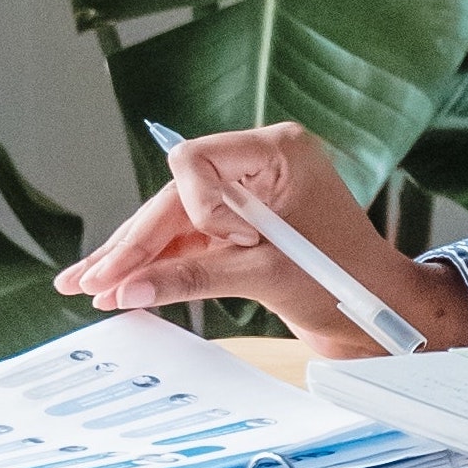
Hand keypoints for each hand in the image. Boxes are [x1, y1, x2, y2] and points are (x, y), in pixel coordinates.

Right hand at [53, 122, 467, 357]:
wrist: (382, 315)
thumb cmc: (347, 283)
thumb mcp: (268, 275)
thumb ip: (194, 276)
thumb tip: (128, 288)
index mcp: (278, 151)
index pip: (197, 161)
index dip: (192, 205)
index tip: (225, 241)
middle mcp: (258, 167)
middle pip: (178, 197)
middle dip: (137, 241)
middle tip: (93, 281)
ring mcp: (248, 200)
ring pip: (175, 223)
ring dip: (134, 257)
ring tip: (86, 286)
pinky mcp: (242, 232)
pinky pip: (188, 243)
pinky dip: (157, 266)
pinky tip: (117, 284)